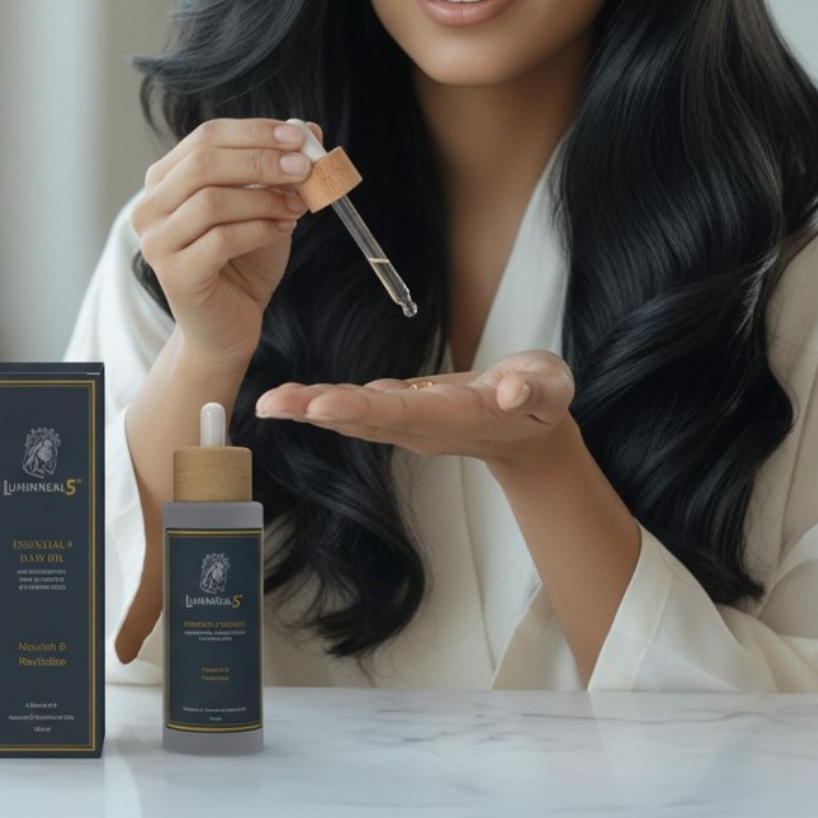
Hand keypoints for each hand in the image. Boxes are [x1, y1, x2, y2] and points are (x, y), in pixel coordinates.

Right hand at [132, 118, 321, 366]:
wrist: (228, 325)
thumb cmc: (243, 260)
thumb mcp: (264, 204)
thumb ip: (277, 167)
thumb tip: (308, 128)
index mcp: (165, 179)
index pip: (206, 136)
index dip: (254, 132)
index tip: (299, 136)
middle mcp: (150, 206)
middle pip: (204, 163)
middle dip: (261, 160)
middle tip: (304, 167)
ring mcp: (157, 242)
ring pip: (211, 200)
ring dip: (264, 198)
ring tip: (297, 206)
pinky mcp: (174, 274)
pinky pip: (221, 239)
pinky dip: (260, 229)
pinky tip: (283, 229)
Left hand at [253, 349, 576, 473]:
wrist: (531, 430)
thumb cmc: (541, 401)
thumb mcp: (551, 388)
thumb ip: (533, 388)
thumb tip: (507, 390)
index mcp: (457, 416)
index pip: (402, 411)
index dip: (359, 406)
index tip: (320, 404)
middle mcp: (425, 426)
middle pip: (364, 418)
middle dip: (317, 409)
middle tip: (271, 405)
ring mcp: (411, 423)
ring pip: (354, 416)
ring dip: (309, 409)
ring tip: (267, 404)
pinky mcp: (404, 412)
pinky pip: (358, 408)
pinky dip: (325, 402)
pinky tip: (294, 399)